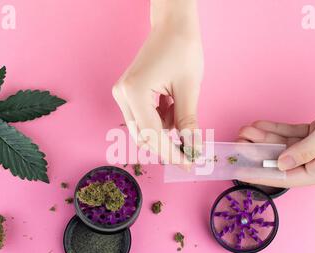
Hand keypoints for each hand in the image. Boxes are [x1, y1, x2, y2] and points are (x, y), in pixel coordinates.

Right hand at [112, 0, 202, 164]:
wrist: (172, 25)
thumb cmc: (183, 49)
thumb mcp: (189, 88)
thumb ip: (187, 122)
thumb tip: (192, 149)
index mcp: (135, 93)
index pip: (153, 135)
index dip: (172, 153)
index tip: (188, 165)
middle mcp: (122, 95)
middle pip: (143, 136)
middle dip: (166, 145)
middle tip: (190, 150)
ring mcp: (122, 94)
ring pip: (143, 128)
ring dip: (164, 130)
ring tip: (181, 111)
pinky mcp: (127, 92)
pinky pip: (142, 117)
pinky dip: (160, 120)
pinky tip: (171, 105)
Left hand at [237, 79, 314, 186]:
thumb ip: (302, 151)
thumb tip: (280, 164)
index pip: (284, 177)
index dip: (260, 175)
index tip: (239, 172)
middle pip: (281, 161)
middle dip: (258, 153)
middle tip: (237, 144)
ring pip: (284, 146)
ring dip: (264, 138)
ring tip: (244, 131)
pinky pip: (291, 134)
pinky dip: (276, 130)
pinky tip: (259, 125)